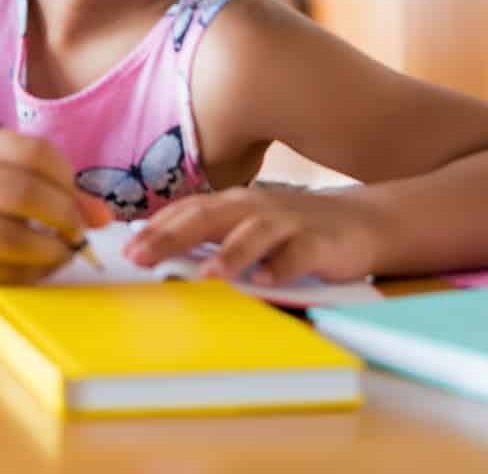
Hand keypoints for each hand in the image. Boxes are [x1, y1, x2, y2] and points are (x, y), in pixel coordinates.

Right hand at [0, 131, 112, 285]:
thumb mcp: (0, 175)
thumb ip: (53, 187)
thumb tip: (103, 217)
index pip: (34, 152)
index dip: (67, 177)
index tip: (77, 196)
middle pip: (24, 193)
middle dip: (64, 215)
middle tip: (77, 231)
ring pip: (13, 237)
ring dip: (52, 250)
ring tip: (62, 251)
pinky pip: (4, 272)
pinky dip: (33, 272)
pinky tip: (38, 266)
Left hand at [125, 184, 384, 284]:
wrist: (362, 222)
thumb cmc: (294, 229)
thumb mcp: (250, 227)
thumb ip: (213, 235)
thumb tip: (161, 251)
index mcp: (234, 204)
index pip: (187, 211)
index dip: (156, 227)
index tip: (125, 247)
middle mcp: (256, 208)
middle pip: (209, 217)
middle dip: (173, 237)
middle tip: (142, 257)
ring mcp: (289, 223)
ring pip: (255, 234)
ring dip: (230, 253)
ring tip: (207, 275)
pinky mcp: (320, 243)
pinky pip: (299, 254)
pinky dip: (281, 267)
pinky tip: (264, 282)